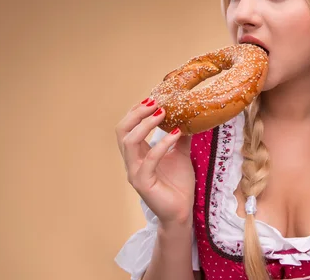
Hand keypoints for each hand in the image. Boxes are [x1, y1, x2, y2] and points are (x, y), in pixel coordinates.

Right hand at [115, 98, 193, 225]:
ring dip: (145, 124)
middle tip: (155, 102)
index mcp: (137, 153)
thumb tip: (188, 116)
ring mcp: (135, 172)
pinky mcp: (143, 182)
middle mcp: (132, 161)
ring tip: (162, 113)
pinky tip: (175, 135)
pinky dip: (162, 144)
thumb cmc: (178, 184)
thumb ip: (179, 136)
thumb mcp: (180, 153)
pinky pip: (149, 159)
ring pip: (129, 142)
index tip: (153, 98)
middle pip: (122, 130)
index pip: (127, 126)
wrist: (182, 211)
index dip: (136, 111)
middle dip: (136, 113)